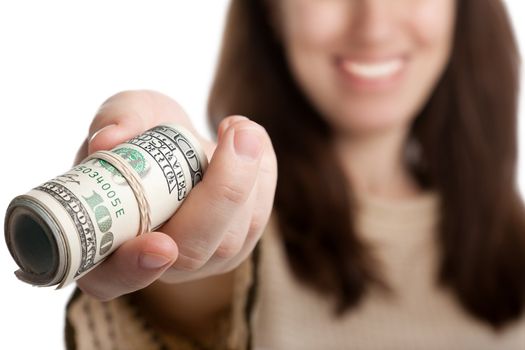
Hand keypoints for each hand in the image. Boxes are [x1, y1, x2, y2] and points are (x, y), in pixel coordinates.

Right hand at [74, 90, 276, 300]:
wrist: (175, 139)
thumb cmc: (143, 132)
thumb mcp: (125, 111)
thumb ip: (114, 119)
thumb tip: (108, 140)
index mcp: (104, 243)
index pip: (111, 278)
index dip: (134, 267)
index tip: (160, 245)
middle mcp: (151, 263)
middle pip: (189, 255)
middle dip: (220, 196)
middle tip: (235, 136)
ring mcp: (198, 261)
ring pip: (230, 240)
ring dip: (245, 177)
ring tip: (237, 127)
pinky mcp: (235, 246)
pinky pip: (257, 219)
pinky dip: (262, 172)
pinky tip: (247, 139)